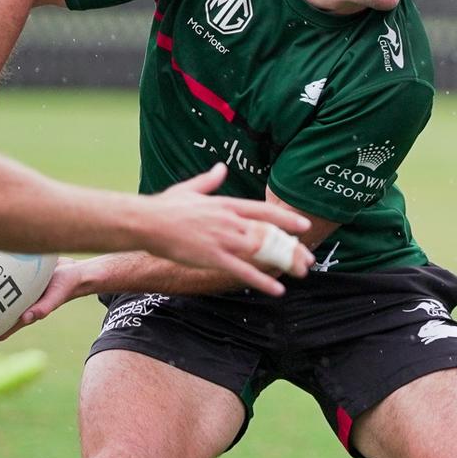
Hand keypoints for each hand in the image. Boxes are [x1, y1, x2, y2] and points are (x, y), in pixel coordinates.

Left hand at [0, 257, 82, 337]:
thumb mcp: (56, 297)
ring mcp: (21, 292)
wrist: (75, 271)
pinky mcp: (22, 278)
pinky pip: (5, 283)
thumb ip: (43, 308)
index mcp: (27, 312)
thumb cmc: (67, 286)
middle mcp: (21, 304)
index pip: (4, 328)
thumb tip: (27, 318)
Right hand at [145, 164, 314, 294]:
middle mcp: (230, 221)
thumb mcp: (190, 189)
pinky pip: (244, 271)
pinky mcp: (213, 257)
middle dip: (292, 247)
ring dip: (284, 263)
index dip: (286, 219)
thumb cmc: (165, 207)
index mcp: (226, 205)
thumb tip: (222, 167)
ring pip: (261, 252)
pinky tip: (277, 290)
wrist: (147, 222)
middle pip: (269, 235)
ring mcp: (223, 239)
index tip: (303, 226)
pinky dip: (262, 281)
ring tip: (300, 274)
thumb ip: (210, 180)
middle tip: (309, 257)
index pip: (263, 211)